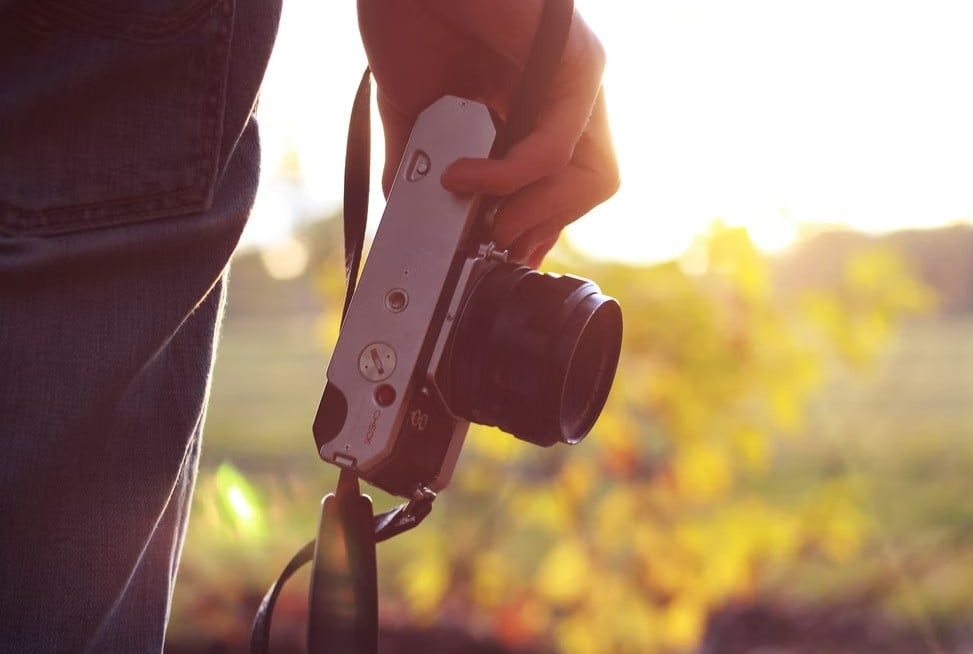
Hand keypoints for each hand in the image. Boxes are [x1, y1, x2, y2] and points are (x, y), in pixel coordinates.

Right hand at [357, 0, 618, 266]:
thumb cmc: (409, 19)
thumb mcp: (415, 110)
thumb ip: (422, 161)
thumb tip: (409, 209)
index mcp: (536, 108)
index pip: (562, 185)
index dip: (538, 228)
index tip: (499, 255)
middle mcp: (566, 96)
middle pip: (591, 188)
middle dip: (543, 228)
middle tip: (495, 244)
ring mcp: (577, 80)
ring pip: (594, 177)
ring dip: (538, 215)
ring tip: (489, 227)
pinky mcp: (576, 62)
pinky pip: (556, 147)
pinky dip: (510, 177)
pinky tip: (465, 178)